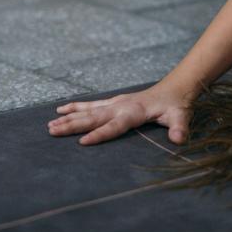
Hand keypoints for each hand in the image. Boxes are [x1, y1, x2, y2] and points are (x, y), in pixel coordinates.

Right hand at [48, 84, 191, 145]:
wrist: (173, 89)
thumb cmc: (176, 106)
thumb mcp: (181, 117)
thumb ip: (179, 128)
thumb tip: (178, 139)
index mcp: (133, 112)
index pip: (113, 126)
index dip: (99, 134)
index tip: (82, 142)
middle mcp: (120, 106)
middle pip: (93, 117)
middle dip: (72, 125)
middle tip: (52, 130)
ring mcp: (115, 103)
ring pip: (88, 111)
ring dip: (69, 117)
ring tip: (51, 124)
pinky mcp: (113, 103)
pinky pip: (90, 105)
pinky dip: (75, 107)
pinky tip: (60, 109)